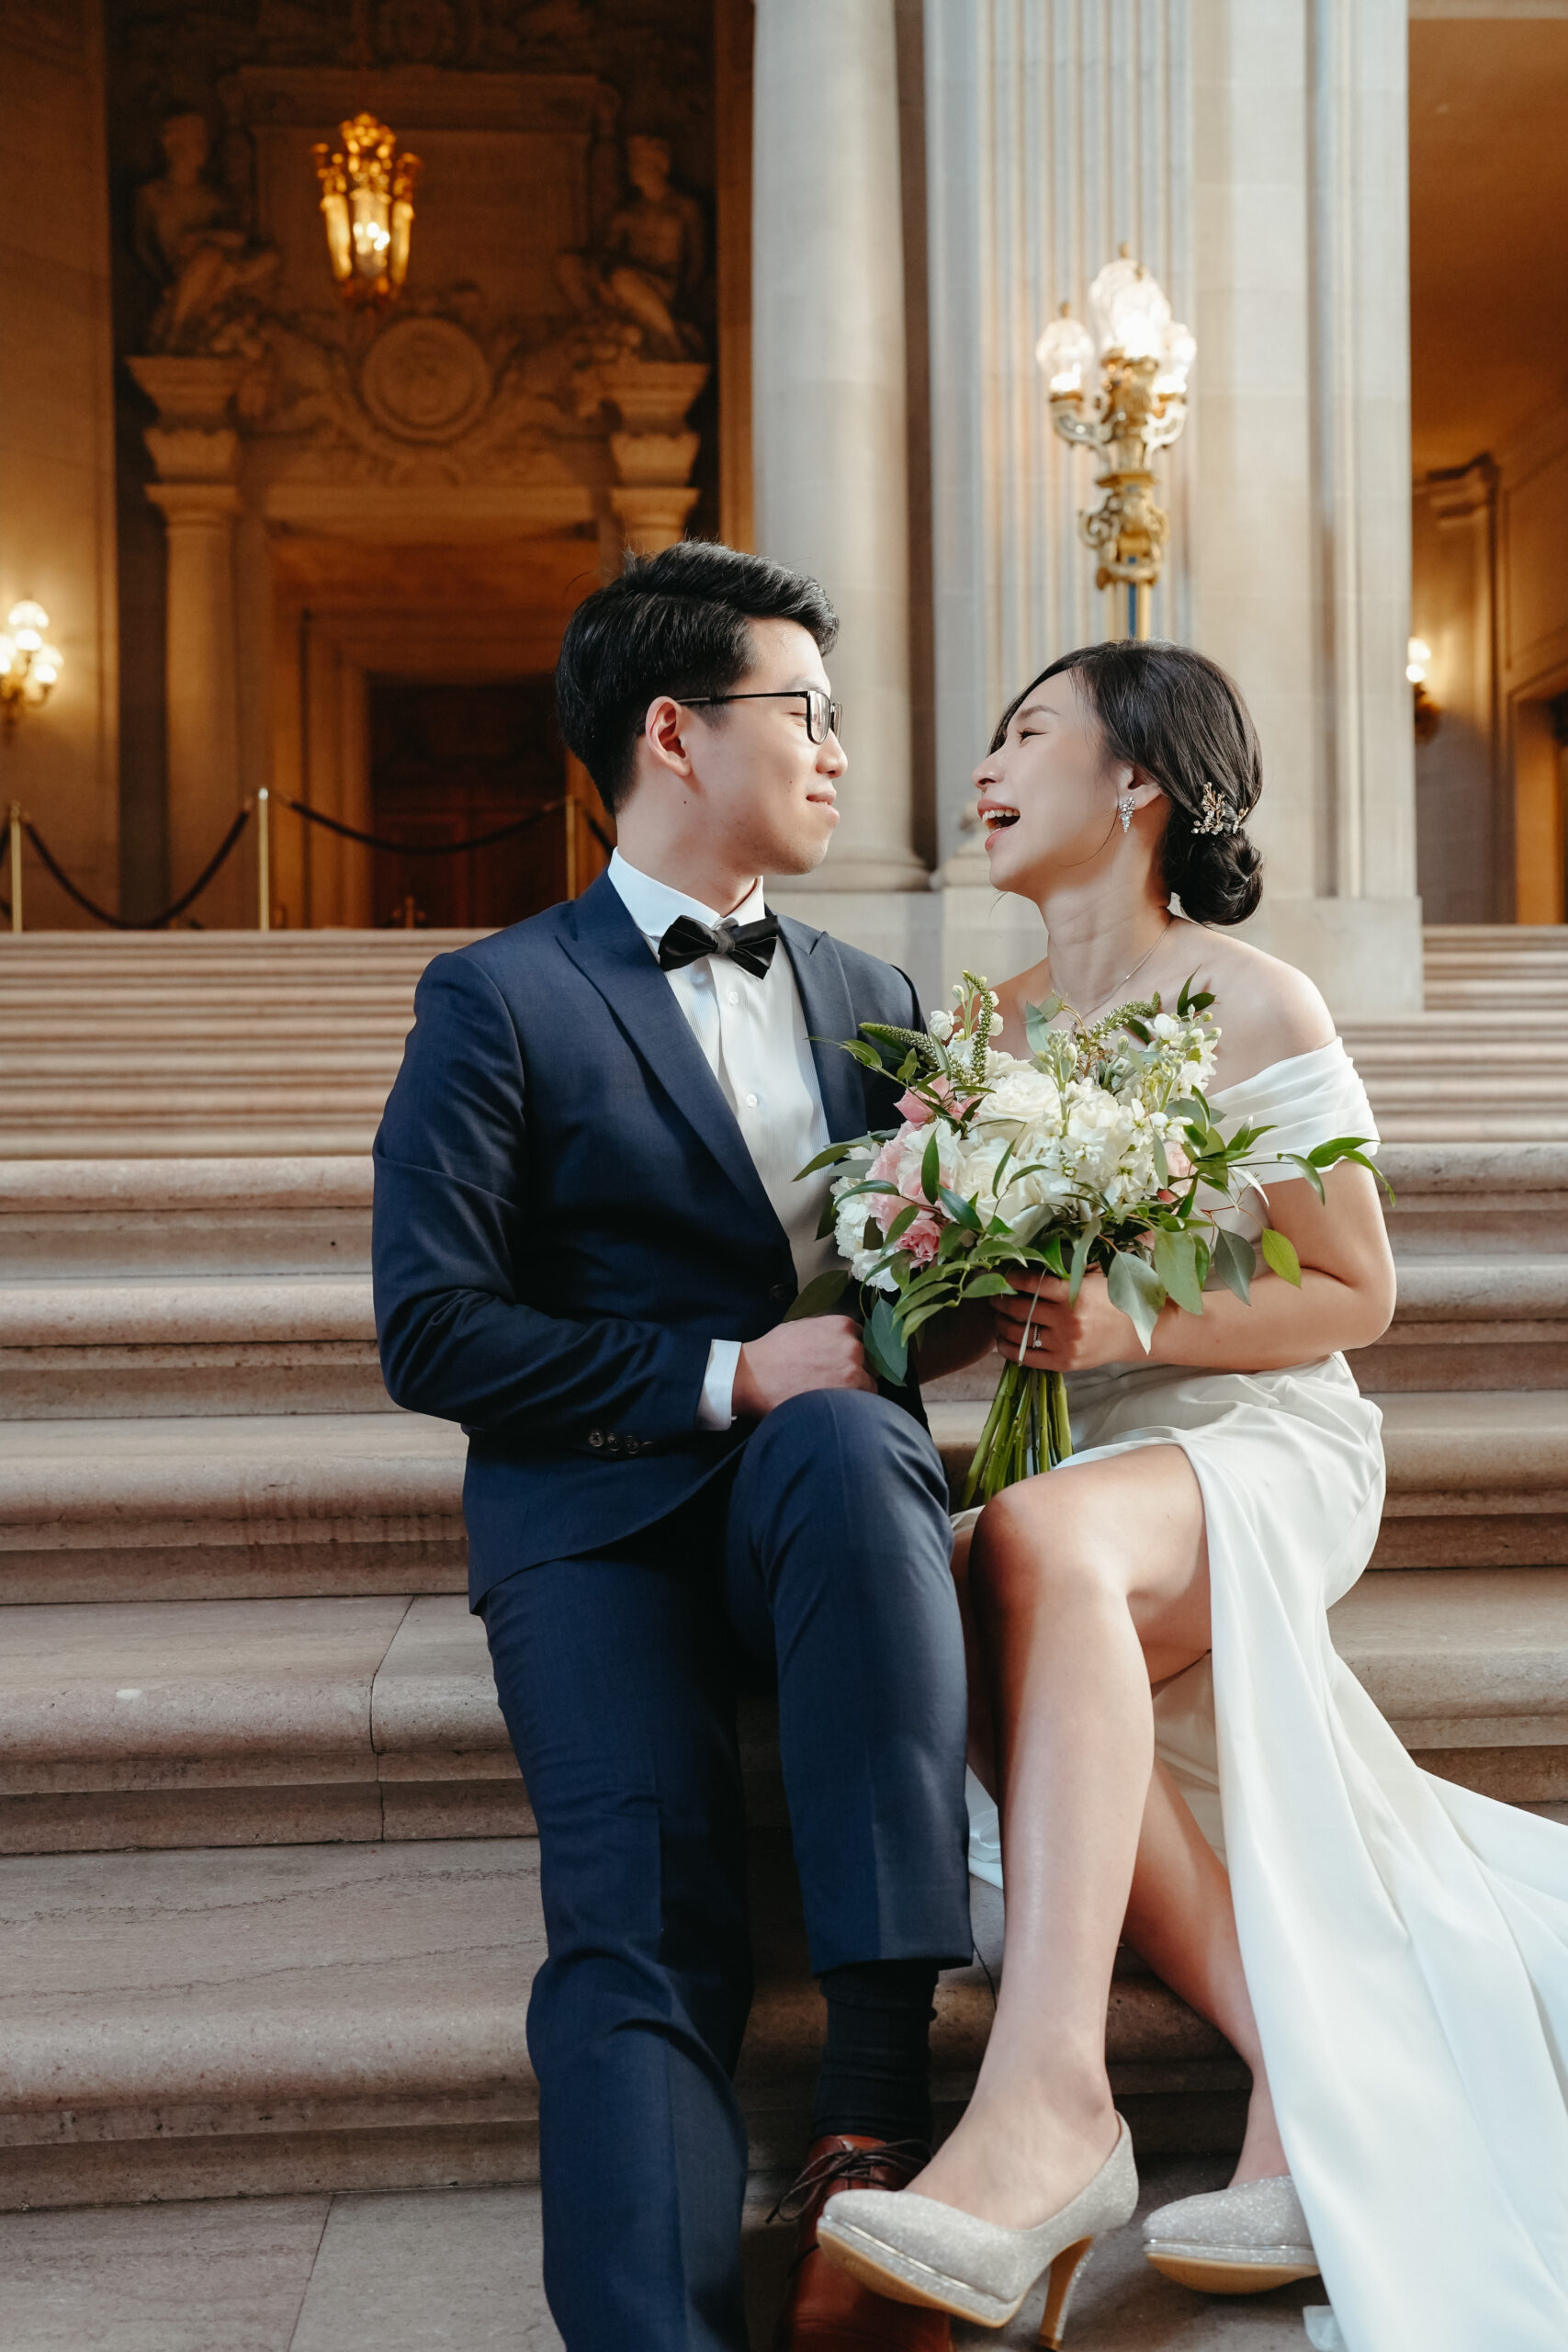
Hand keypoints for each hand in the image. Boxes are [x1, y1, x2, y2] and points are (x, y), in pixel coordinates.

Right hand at [732, 1315, 875, 1417]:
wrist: (753, 1377)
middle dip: (859, 1372)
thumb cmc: (773, 1353)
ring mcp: (852, 1370)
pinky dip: (853, 1408)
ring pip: (870, 1384)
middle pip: (871, 1362)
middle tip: (838, 1384)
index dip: (857, 1354)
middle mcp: (852, 1345)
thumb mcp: (802, 1328)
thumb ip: (828, 1333)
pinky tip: (834, 1408)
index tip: (847, 1365)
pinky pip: (864, 1404)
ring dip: (857, 1391)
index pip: (865, 1340)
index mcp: (841, 1326)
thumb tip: (841, 1342)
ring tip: (834, 1399)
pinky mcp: (848, 1395)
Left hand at [993, 1268, 1143, 1372]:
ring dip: (1001, 1324)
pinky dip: (1009, 1349)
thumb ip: (1067, 1270)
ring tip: (997, 1317)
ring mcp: (1066, 1343)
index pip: (1032, 1283)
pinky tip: (1002, 1341)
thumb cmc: (1113, 1299)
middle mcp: (1069, 1319)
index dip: (1011, 1279)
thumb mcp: (1095, 1277)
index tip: (1002, 1276)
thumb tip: (1031, 1258)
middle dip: (1001, 1301)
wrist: (1138, 1333)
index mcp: (1076, 1293)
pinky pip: (1027, 1357)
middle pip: (1021, 1308)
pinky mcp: (1065, 1362)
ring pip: (1019, 1333)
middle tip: (994, 1296)